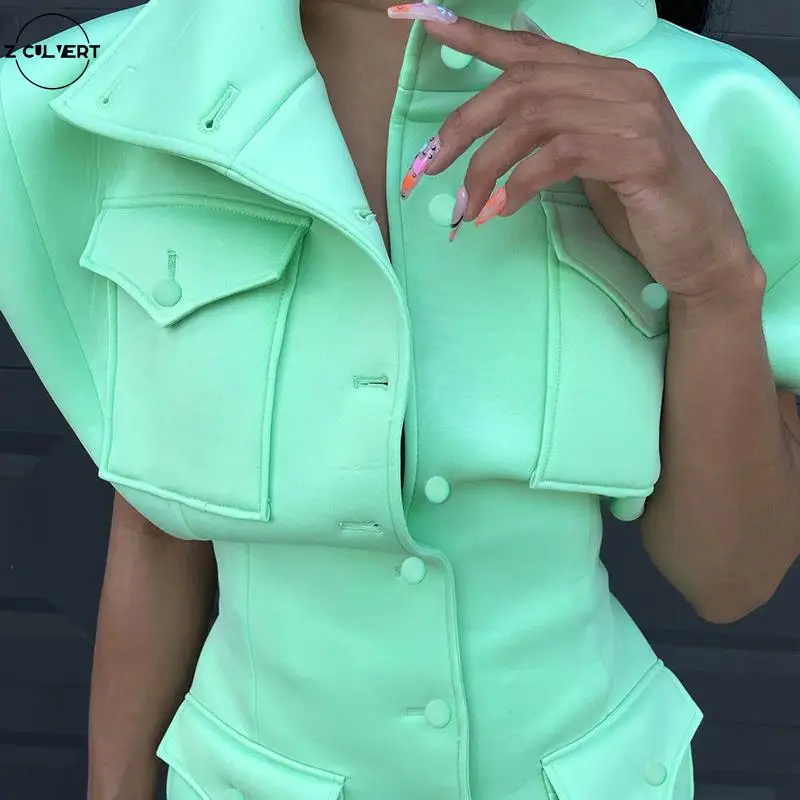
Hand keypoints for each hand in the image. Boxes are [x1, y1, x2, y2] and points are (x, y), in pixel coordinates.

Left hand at [388, 4, 762, 300]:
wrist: (700, 247)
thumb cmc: (639, 206)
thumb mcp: (590, 160)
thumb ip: (554, 133)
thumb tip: (497, 132)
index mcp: (606, 80)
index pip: (533, 49)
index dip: (478, 37)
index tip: (429, 28)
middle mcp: (621, 85)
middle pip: (521, 84)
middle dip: (465, 124)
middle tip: (430, 166)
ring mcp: (635, 116)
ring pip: (534, 119)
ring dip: (486, 166)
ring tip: (467, 207)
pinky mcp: (641, 155)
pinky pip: (561, 154)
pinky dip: (521, 184)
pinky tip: (504, 210)